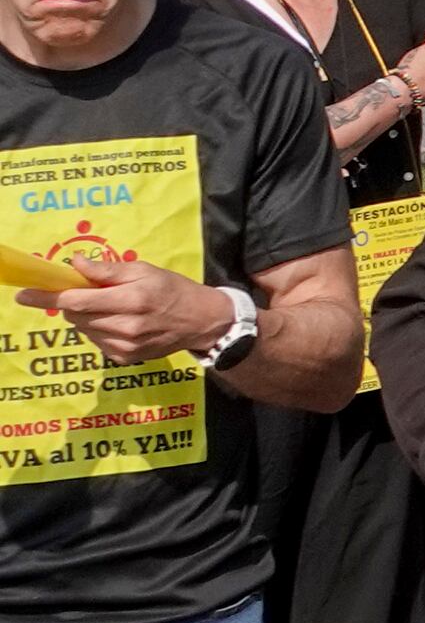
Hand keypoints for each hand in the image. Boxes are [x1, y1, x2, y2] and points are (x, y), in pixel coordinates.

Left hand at [37, 251, 232, 366]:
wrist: (202, 321)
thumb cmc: (173, 289)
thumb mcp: (145, 270)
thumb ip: (108, 270)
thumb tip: (74, 264)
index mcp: (132, 299)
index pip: (77, 301)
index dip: (48, 297)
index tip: (25, 294)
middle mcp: (126, 326)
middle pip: (76, 316)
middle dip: (73, 304)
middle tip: (88, 294)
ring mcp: (125, 346)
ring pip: (84, 330)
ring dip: (87, 317)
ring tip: (111, 308)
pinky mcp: (125, 358)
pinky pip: (96, 342)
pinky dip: (99, 331)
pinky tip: (119, 324)